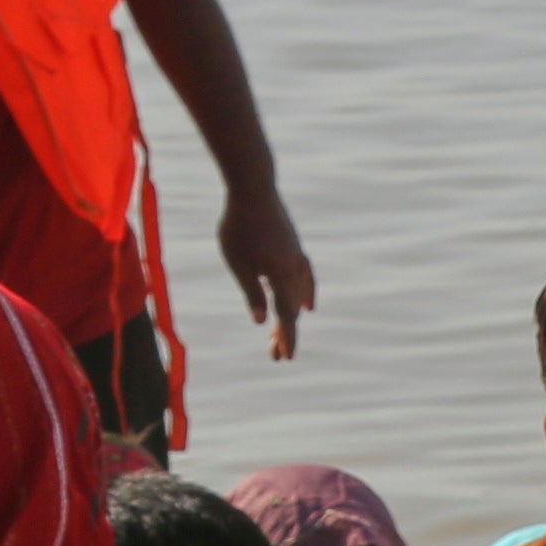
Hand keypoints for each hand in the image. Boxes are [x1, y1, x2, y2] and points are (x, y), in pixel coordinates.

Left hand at [221, 176, 313, 358]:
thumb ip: (251, 293)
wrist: (253, 188)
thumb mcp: (239, 264)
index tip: (284, 357)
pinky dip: (306, 292)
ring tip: (287, 331)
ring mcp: (296, 256)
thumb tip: (261, 319)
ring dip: (293, 315)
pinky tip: (306, 299)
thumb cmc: (239, 227)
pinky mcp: (293, 246)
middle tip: (276, 355)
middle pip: (292, 308)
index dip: (286, 337)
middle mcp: (293, 269)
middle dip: (285, 332)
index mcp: (280, 276)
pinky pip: (305, 277)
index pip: (285, 315)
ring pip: (299, 294)